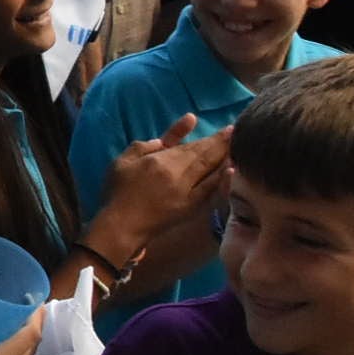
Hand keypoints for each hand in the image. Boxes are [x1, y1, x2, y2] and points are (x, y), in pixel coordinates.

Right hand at [97, 116, 233, 239]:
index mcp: (158, 160)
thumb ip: (142, 147)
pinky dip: (222, 179)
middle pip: (203, 155)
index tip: (225, 129)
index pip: (189, 145)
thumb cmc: (117, 192)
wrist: (121, 226)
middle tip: (235, 132)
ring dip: (224, 156)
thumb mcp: (121, 161)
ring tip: (237, 145)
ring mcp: (186, 191)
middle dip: (221, 142)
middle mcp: (176, 173)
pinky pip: (209, 190)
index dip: (209, 137)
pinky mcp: (191, 207)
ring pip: (209, 169)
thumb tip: (163, 140)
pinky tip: (232, 170)